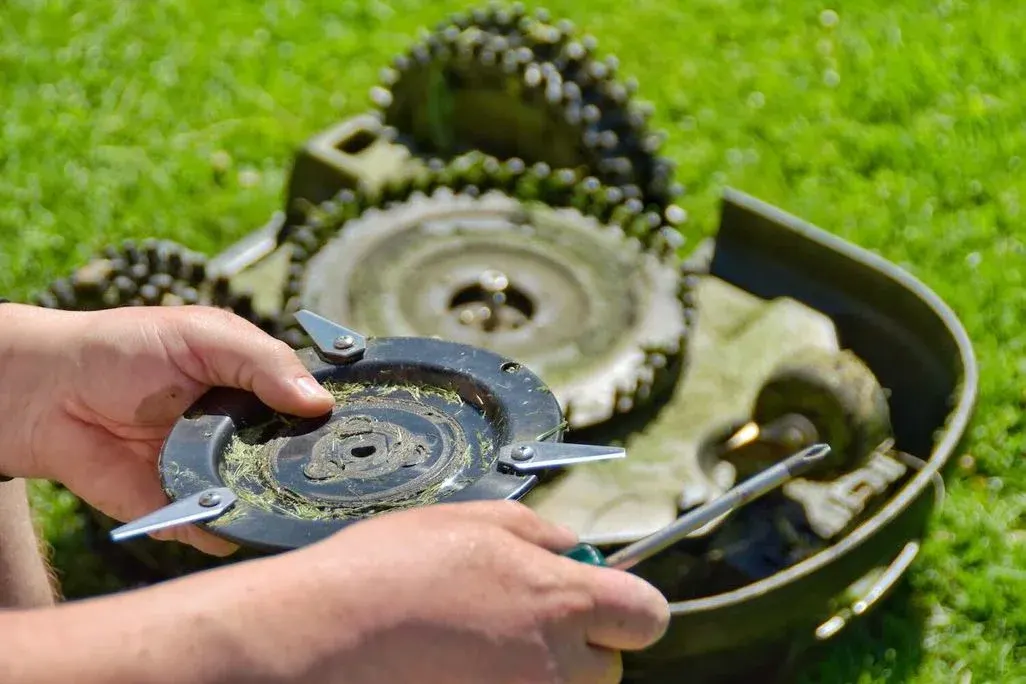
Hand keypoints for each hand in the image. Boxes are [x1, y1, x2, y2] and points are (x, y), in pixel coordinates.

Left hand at [0, 304, 334, 553]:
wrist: (50, 393)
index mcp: (258, 389)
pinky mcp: (183, 510)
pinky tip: (224, 516)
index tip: (367, 426)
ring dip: (272, 501)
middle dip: (311, 468)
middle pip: (297, 460)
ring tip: (277, 495)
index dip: (337, 418)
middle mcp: (246, 436)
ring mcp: (218, 474)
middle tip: (327, 470)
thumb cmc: (128, 350)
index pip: (312, 408)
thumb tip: (320, 404)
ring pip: (264, 499)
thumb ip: (264, 363)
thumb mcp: (207, 337)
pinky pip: (215, 529)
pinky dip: (222, 529)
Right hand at [227, 500, 670, 683]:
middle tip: (524, 622)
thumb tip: (577, 550)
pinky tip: (463, 665)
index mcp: (562, 599)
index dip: (628, 605)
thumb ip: (544, 534)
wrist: (327, 632)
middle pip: (609, 667)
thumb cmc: (393, 567)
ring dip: (542, 672)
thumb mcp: (477, 520)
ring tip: (483, 644)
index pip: (648, 616)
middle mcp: (556, 663)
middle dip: (579, 646)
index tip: (601, 599)